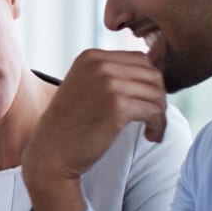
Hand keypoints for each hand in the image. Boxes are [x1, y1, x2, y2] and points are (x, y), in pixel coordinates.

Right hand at [23, 49, 167, 210]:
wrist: (51, 154)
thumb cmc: (70, 126)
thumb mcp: (84, 87)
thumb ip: (109, 75)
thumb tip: (152, 73)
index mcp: (91, 57)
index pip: (139, 60)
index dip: (149, 82)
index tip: (146, 103)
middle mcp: (99, 65)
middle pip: (151, 73)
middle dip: (158, 97)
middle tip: (154, 118)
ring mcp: (108, 83)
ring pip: (156, 92)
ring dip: (160, 113)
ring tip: (153, 129)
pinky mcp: (117, 106)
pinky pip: (154, 110)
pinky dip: (158, 124)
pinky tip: (151, 135)